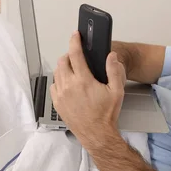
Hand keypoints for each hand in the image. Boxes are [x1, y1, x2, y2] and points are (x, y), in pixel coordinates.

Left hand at [50, 31, 125, 146]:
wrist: (96, 134)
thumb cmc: (106, 114)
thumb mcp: (117, 91)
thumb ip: (114, 71)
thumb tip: (111, 56)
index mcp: (83, 80)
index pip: (75, 54)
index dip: (75, 41)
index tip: (75, 35)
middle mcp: (69, 86)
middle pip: (62, 61)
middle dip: (69, 55)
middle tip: (78, 57)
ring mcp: (61, 95)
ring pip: (57, 72)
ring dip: (64, 67)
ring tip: (74, 70)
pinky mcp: (57, 103)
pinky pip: (54, 85)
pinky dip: (60, 80)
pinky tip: (69, 84)